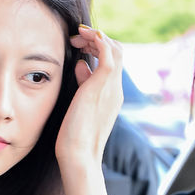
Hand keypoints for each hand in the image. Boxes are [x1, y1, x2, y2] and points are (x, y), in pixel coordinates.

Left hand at [55, 26, 123, 173]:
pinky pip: (108, 54)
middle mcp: (115, 90)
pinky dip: (98, 40)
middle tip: (77, 39)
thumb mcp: (80, 105)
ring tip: (77, 37)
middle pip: (118, 51)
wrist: (79, 157)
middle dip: (98, 38)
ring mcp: (111, 88)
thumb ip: (84, 83)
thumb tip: (81, 64)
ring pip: (115, 49)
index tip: (80, 46)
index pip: (114, 61)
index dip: (99, 47)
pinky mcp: (101, 87)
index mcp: (112, 95)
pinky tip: (84, 37)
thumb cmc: (75, 137)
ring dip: (96, 37)